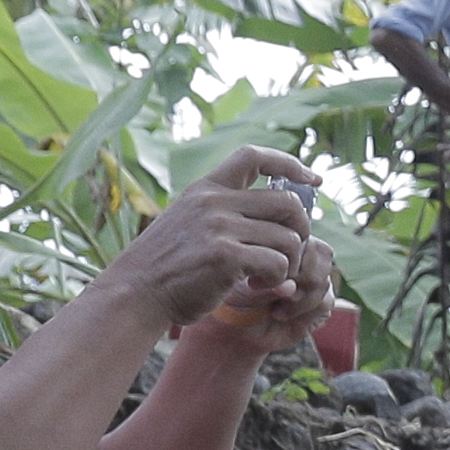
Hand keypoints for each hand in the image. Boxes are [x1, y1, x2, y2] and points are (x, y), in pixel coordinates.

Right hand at [116, 147, 325, 343]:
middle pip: (288, 203)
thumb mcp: (189, 222)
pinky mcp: (224, 256)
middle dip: (301, 231)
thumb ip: (223, 212)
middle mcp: (213, 202)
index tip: (313, 180)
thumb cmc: (168, 266)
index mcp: (205, 189)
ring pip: (289, 238)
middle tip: (289, 254)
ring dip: (289, 263)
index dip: (288, 163)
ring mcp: (219, 227)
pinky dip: (277, 279)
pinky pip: (278, 263)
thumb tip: (278, 209)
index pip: (253, 156)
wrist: (136, 294)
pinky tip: (256, 286)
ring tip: (267, 276)